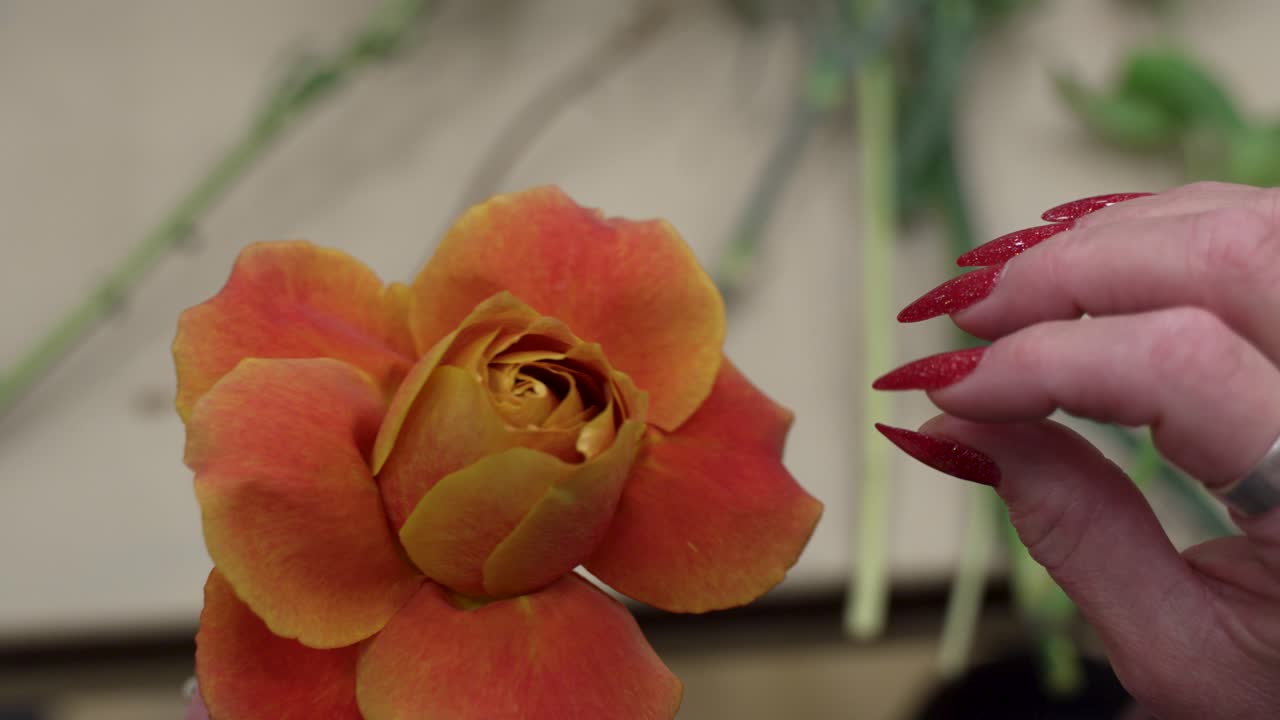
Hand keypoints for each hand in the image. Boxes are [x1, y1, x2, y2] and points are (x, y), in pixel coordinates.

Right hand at [875, 183, 1279, 718]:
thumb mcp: (1182, 652)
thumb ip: (1072, 533)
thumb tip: (955, 428)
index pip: (1175, 365)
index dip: (1040, 359)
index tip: (948, 384)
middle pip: (1218, 256)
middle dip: (1063, 270)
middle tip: (965, 312)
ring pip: (1244, 218)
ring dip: (1105, 237)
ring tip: (1008, 284)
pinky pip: (1260, 227)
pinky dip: (1157, 225)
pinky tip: (1087, 254)